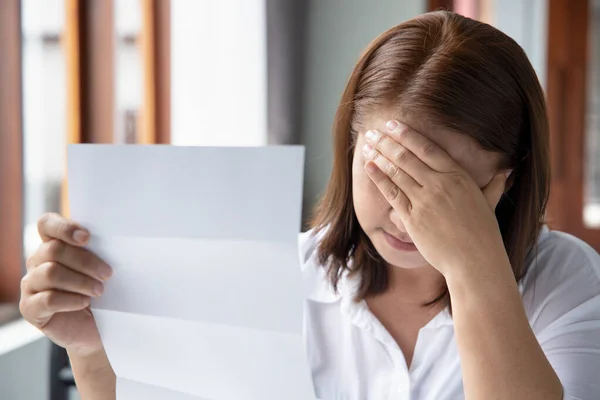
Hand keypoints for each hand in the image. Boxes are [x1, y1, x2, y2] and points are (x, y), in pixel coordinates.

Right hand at [19, 213, 111, 355]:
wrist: (97, 328)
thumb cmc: (102, 294)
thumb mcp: (103, 270)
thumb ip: (100, 253)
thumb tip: (116, 240)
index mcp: (54, 245)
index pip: (47, 224)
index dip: (64, 227)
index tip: (87, 237)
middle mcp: (38, 261)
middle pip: (54, 250)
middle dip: (85, 261)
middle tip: (107, 273)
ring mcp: (31, 285)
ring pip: (50, 272)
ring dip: (80, 281)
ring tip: (99, 291)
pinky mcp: (30, 308)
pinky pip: (47, 299)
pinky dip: (70, 300)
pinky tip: (84, 302)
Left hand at [361, 121, 509, 275]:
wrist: (475, 261)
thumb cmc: (483, 234)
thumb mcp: (490, 204)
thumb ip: (493, 186)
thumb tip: (505, 171)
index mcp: (458, 176)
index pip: (427, 148)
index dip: (407, 135)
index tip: (393, 124)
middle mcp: (440, 184)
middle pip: (407, 157)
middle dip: (387, 142)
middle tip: (372, 132)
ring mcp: (425, 201)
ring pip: (397, 172)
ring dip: (379, 156)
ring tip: (367, 146)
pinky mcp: (413, 218)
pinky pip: (392, 193)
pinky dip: (378, 178)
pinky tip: (369, 167)